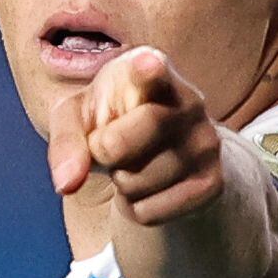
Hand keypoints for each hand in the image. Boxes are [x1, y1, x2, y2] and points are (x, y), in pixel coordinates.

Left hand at [46, 47, 226, 223]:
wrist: (163, 150)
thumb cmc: (111, 121)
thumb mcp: (78, 116)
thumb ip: (66, 140)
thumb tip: (67, 183)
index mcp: (151, 70)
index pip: (151, 70)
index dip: (147, 70)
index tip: (147, 64)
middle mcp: (189, 102)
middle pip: (119, 144)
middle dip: (101, 152)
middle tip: (109, 144)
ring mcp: (206, 144)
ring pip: (133, 184)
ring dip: (121, 182)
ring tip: (135, 162)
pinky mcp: (211, 184)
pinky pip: (148, 213)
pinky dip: (136, 208)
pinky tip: (150, 186)